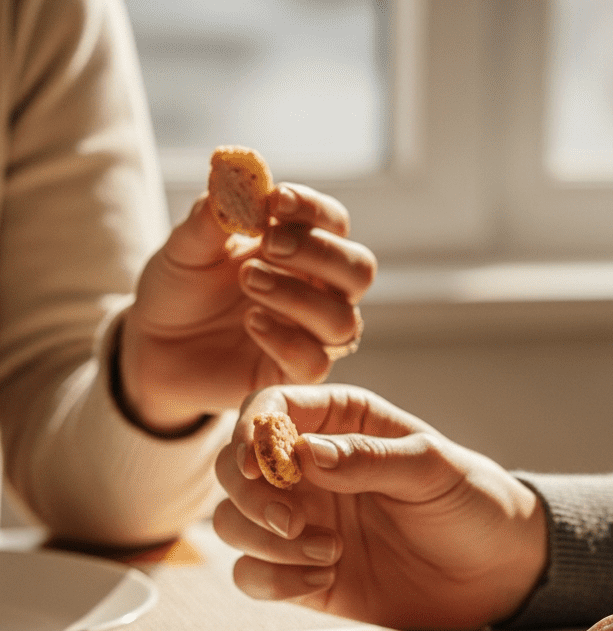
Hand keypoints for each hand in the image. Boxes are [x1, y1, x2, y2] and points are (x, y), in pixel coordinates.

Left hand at [120, 184, 375, 433]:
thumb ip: (214, 214)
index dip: (314, 209)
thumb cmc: (181, 288)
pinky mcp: (295, 372)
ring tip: (248, 281)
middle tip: (269, 244)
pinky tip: (251, 322)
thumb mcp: (187, 246)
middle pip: (359, 271)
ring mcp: (312, 334)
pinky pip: (316, 362)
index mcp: (302, 249)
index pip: (334, 223)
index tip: (275, 200)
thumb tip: (234, 176)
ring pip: (343, 321)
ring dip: (298, 296)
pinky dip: (286, 340)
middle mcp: (318, 291)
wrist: (153, 343)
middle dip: (320, 253)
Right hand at [213, 385, 548, 630]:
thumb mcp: (432, 470)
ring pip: (233, 522)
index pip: (269, 409)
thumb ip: (369, 458)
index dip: (250, 434)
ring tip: (329, 555)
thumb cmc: (473, 503)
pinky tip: (324, 579)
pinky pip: (253, 575)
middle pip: (235, 469)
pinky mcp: (302, 571)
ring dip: (264, 542)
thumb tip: (301, 452)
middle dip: (251, 497)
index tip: (260, 466)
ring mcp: (303, 522)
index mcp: (341, 422)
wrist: (497, 571)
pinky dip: (274, 580)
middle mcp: (310, 469)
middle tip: (293, 523)